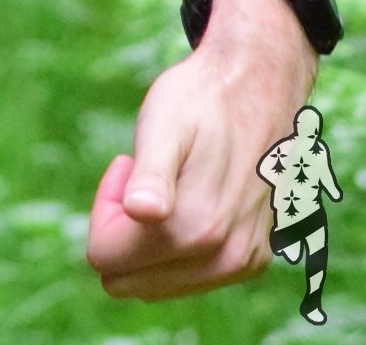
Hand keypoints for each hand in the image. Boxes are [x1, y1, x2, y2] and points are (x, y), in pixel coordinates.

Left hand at [86, 0, 319, 299]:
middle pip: (128, 277)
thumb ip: (153, 174)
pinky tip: (195, 193)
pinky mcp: (254, 260)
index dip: (104, 211)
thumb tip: (143, 213)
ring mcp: (242, 263)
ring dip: (151, 237)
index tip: (126, 167)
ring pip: (157, 282)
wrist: (260, 83)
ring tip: (171, 182)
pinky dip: (180, 241)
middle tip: (143, 176)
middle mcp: (223, 257)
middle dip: (123, 230)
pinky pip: (190, 276)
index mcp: (193, 227)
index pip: (105, 258)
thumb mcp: (164, 124)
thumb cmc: (201, 99)